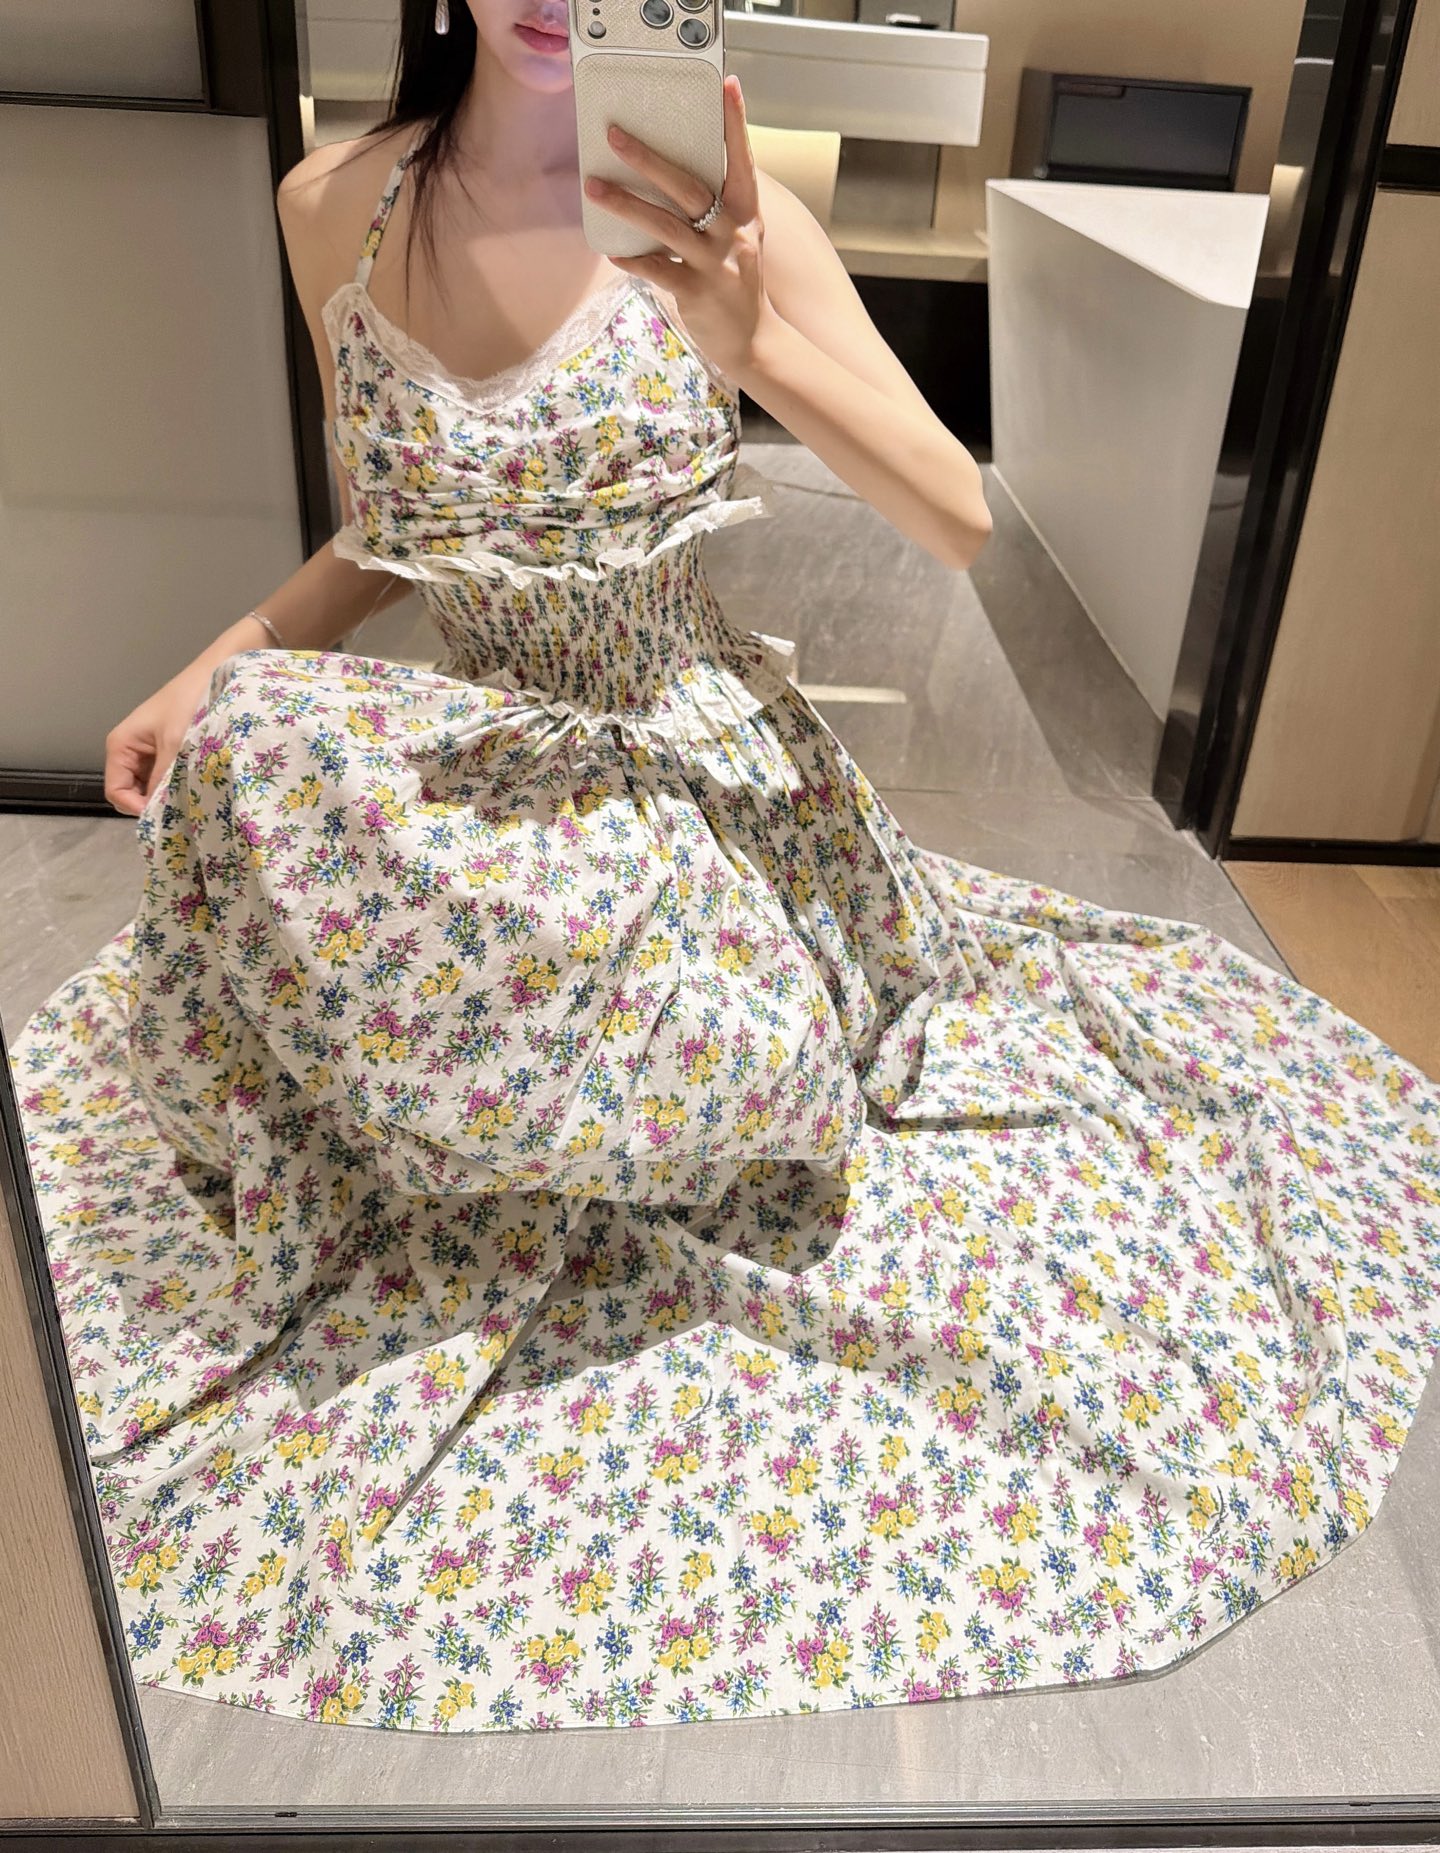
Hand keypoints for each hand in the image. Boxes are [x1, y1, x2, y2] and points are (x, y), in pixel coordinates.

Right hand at [104, 663, 214, 817]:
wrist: (212, 675)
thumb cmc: (188, 702)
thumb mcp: (174, 743)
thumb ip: (162, 778)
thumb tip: (157, 810)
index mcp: (120, 746)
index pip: (115, 791)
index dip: (135, 807)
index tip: (163, 813)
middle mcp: (128, 751)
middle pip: (129, 793)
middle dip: (149, 803)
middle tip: (178, 808)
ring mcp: (146, 752)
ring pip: (147, 787)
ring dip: (163, 795)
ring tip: (187, 798)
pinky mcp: (164, 752)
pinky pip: (161, 778)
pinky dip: (172, 785)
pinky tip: (190, 786)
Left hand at [583, 73, 772, 381]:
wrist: (752, 339)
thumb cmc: (736, 279)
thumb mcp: (739, 236)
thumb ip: (718, 205)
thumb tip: (673, 171)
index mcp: (746, 212)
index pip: (741, 161)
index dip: (735, 124)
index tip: (727, 86)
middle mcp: (733, 233)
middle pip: (688, 188)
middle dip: (649, 159)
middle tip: (615, 136)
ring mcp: (716, 264)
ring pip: (666, 226)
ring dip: (626, 204)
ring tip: (593, 187)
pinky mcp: (697, 294)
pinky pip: (657, 270)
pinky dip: (633, 258)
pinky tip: (610, 248)